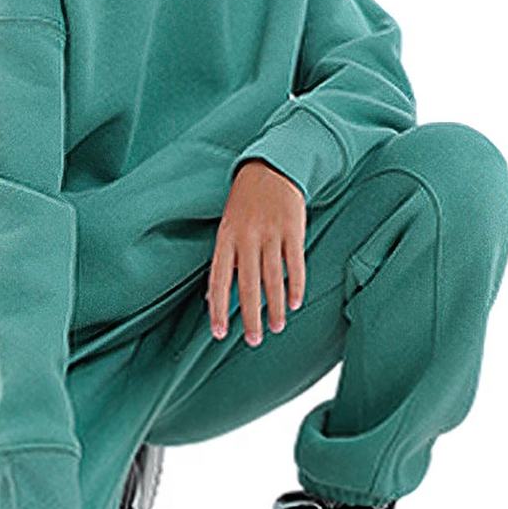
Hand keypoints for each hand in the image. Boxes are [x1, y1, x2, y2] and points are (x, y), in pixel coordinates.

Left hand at [207, 159, 305, 344]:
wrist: (271, 168)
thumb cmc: (245, 204)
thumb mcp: (227, 228)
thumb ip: (223, 261)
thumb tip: (212, 299)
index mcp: (225, 238)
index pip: (218, 279)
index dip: (218, 308)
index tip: (219, 333)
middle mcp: (246, 237)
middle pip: (247, 284)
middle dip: (250, 315)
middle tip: (254, 340)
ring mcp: (270, 233)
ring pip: (272, 278)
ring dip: (275, 306)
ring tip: (276, 327)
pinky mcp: (293, 229)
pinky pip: (295, 263)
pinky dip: (295, 285)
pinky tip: (294, 303)